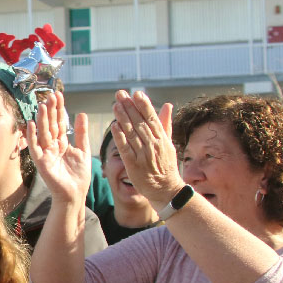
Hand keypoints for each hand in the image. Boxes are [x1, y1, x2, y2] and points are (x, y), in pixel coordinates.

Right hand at [26, 91, 90, 202]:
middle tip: (51, 95)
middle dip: (51, 110)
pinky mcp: (41, 162)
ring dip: (42, 119)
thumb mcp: (83, 150)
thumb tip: (81, 113)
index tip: (59, 95)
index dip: (59, 110)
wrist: (75, 194)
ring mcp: (46, 153)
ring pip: (43, 133)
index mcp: (62, 143)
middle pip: (51, 125)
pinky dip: (32, 136)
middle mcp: (52, 146)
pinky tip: (32, 123)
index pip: (60, 123)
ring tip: (43, 105)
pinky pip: (35, 147)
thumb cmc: (79, 175)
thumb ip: (82, 133)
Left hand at [111, 90, 181, 208]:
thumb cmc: (166, 165)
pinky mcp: (134, 165)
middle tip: (120, 94)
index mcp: (162, 138)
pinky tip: (114, 126)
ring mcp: (143, 155)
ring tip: (115, 106)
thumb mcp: (169, 143)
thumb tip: (168, 105)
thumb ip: (165, 124)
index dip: (144, 105)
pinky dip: (120, 137)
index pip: (152, 118)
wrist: (166, 190)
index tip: (136, 93)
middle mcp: (153, 145)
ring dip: (123, 118)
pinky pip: (126, 149)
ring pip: (132, 134)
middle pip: (140, 123)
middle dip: (129, 107)